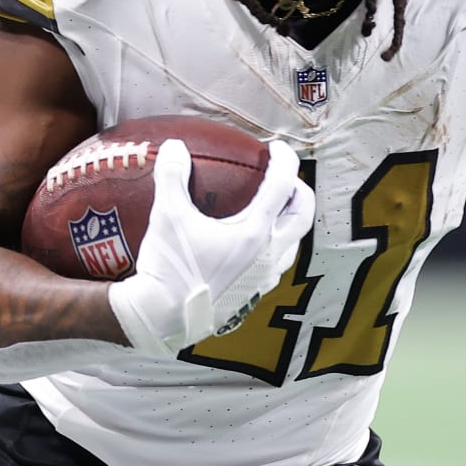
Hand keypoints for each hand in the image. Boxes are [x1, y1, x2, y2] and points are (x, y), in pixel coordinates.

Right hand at [108, 138, 313, 357]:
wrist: (162, 319)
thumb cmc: (169, 268)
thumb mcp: (166, 215)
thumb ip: (171, 176)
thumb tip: (175, 146)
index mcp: (255, 233)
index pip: (283, 185)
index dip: (284, 160)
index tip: (274, 148)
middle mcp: (268, 255)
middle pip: (303, 215)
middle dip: (300, 191)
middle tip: (284, 178)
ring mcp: (264, 278)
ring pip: (293, 244)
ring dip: (290, 222)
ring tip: (274, 210)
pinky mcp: (254, 296)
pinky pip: (276, 265)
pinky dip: (274, 246)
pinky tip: (252, 245)